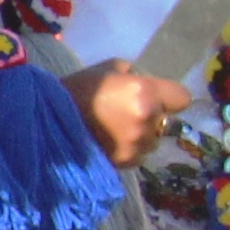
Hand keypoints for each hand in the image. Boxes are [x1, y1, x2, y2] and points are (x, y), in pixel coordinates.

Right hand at [71, 60, 190, 164]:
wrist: (47, 119)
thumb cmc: (78, 88)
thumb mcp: (109, 68)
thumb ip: (136, 76)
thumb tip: (149, 85)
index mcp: (145, 92)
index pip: (182, 98)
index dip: (169, 97)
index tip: (156, 98)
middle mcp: (146, 120)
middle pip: (167, 121)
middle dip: (153, 117)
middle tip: (128, 113)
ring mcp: (137, 143)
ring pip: (153, 140)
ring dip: (141, 135)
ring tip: (115, 130)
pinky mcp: (126, 161)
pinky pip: (139, 155)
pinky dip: (129, 150)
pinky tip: (109, 142)